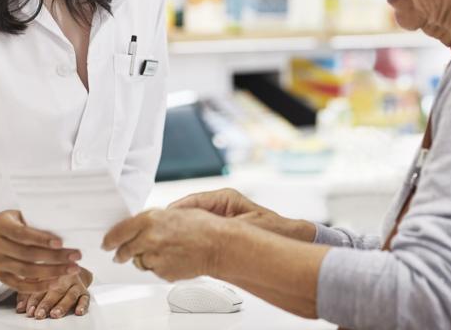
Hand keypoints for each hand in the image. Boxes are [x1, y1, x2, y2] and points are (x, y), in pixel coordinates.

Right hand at [0, 210, 81, 292]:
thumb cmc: (15, 221)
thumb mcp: (21, 214)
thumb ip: (37, 221)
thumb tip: (68, 230)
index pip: (21, 233)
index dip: (41, 239)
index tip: (60, 243)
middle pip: (27, 254)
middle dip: (54, 257)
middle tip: (76, 256)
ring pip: (25, 271)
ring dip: (51, 272)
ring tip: (72, 269)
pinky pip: (19, 285)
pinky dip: (38, 286)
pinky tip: (56, 282)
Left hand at [16, 268, 92, 319]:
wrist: (70, 269)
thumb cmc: (48, 277)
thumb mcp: (35, 281)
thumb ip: (26, 294)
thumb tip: (20, 308)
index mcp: (50, 272)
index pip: (41, 286)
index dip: (34, 299)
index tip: (29, 310)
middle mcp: (64, 277)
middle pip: (56, 291)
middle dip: (47, 303)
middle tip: (40, 314)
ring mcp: (75, 283)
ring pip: (70, 295)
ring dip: (62, 305)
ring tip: (55, 314)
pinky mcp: (84, 291)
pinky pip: (85, 298)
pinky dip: (83, 305)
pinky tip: (78, 312)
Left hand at [102, 208, 226, 280]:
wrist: (218, 245)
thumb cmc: (203, 226)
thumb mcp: (175, 212)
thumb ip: (153, 220)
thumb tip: (140, 226)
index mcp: (150, 220)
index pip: (119, 231)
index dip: (110, 238)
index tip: (107, 242)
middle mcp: (148, 239)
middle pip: (124, 251)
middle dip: (122, 253)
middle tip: (121, 254)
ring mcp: (154, 258)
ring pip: (139, 262)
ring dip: (144, 258)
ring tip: (160, 252)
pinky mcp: (162, 272)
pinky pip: (154, 270)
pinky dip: (158, 266)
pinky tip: (171, 258)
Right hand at [170, 189, 314, 241]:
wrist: (291, 240)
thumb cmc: (274, 229)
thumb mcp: (247, 224)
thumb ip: (224, 225)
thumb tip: (200, 224)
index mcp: (224, 199)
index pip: (192, 201)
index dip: (175, 211)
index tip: (163, 219)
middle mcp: (219, 207)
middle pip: (188, 212)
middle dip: (174, 223)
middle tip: (160, 234)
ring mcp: (218, 219)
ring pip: (190, 223)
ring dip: (180, 233)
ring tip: (168, 244)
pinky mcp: (219, 232)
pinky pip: (197, 235)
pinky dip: (188, 243)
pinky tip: (181, 252)